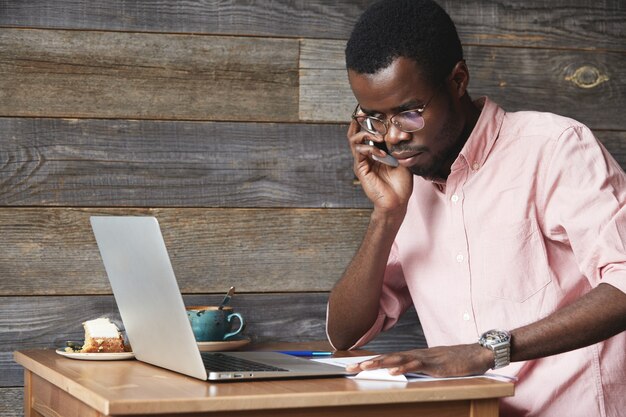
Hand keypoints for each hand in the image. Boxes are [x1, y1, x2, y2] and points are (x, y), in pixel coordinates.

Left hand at [346, 344, 493, 377]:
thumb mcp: (431, 367)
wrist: (476, 354)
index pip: (387, 358)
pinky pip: (417, 366)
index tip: (352, 367)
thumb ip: (416, 368)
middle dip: (367, 363)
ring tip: (365, 367)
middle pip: (387, 357)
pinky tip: (393, 371)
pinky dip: (404, 368)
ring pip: (398, 359)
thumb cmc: (454, 361)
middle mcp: (415, 355)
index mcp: (413, 356)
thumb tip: (400, 374)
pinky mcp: (435, 364)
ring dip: (380, 363)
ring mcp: (424, 358)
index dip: (369, 362)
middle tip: (349, 368)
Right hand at [348, 120, 412, 213]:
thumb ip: (398, 144)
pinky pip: (359, 153)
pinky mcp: (360, 169)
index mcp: (375, 150)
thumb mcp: (403, 158)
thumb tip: (399, 129)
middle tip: (365, 112)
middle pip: (356, 132)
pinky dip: (369, 149)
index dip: (368, 119)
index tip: (373, 108)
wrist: (397, 201)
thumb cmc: (401, 182)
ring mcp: (362, 161)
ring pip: (354, 140)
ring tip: (379, 137)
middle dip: (360, 121)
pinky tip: (381, 152)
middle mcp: (366, 154)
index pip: (368, 131)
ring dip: (366, 135)